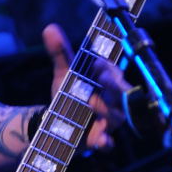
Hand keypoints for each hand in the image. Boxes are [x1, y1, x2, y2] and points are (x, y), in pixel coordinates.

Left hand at [42, 23, 128, 151]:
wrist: (57, 122)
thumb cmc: (69, 93)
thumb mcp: (64, 73)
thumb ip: (60, 52)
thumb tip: (50, 28)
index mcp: (107, 81)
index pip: (114, 73)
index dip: (108, 70)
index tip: (97, 66)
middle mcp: (113, 100)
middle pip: (121, 93)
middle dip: (113, 87)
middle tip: (99, 80)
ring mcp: (108, 121)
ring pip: (117, 116)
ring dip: (105, 110)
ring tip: (89, 104)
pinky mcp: (100, 139)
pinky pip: (108, 143)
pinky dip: (105, 142)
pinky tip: (101, 140)